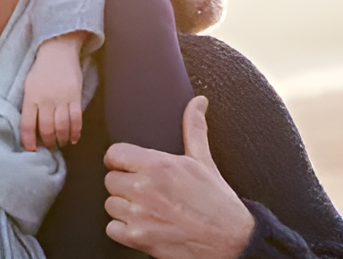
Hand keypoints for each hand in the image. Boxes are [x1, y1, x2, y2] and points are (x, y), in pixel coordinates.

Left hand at [21, 32, 84, 149]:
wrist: (58, 51)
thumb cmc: (41, 70)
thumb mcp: (28, 85)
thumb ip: (29, 105)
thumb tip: (30, 127)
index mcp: (31, 97)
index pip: (27, 124)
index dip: (29, 140)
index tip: (31, 150)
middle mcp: (46, 99)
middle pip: (47, 128)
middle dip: (48, 142)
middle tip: (48, 148)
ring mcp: (62, 98)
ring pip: (62, 126)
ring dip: (62, 139)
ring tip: (60, 144)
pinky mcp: (76, 96)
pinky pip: (77, 119)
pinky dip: (76, 132)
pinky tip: (74, 139)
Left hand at [103, 96, 254, 258]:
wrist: (232, 241)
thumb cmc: (218, 202)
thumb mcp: (204, 161)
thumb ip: (194, 128)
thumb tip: (198, 102)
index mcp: (158, 165)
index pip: (114, 154)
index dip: (121, 161)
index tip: (130, 168)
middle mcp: (145, 188)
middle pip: (110, 180)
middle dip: (125, 185)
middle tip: (145, 191)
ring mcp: (139, 214)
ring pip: (110, 204)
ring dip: (124, 208)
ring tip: (147, 208)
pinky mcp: (137, 238)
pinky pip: (112, 228)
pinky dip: (123, 230)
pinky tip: (143, 226)